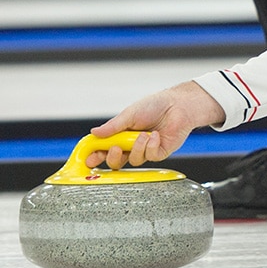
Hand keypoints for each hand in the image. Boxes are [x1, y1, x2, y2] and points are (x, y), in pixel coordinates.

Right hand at [85, 81, 224, 169]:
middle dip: (112, 158)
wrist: (178, 105)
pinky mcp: (158, 153)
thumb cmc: (154, 106)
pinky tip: (155, 135)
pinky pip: (149, 157)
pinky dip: (151, 146)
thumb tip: (94, 132)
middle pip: (116, 162)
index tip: (88, 158)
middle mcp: (131, 145)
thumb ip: (113, 126)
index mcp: (121, 135)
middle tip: (114, 149)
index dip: (95, 155)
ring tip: (144, 134)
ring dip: (137, 147)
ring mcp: (145, 150)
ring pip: (133, 160)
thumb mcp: (130, 114)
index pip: (104, 149)